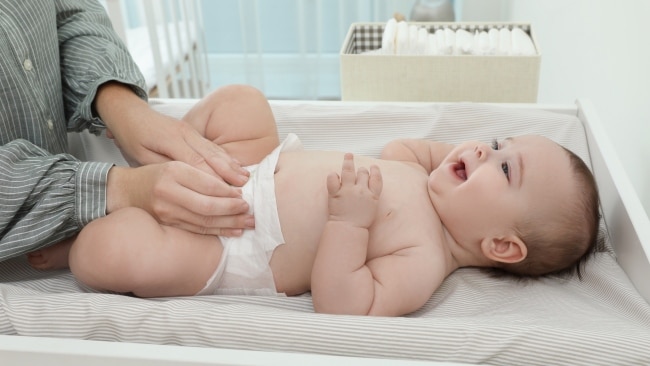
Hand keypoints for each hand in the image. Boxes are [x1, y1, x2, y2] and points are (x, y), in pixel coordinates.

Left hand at [96, 82, 249, 186]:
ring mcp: (191, 131)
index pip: (196, 163)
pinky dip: (226, 157)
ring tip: (245, 178)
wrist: (129, 112)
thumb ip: (162, 167)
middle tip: (243, 188)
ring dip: (231, 165)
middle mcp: (185, 133)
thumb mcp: (140, 155)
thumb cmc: (131, 137)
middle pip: (211, 156)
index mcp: (171, 139)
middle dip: (229, 173)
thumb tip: (185, 182)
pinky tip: (236, 166)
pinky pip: (212, 146)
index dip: (213, 180)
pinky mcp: (193, 132)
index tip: (226, 195)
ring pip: (215, 150)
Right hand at [107, 162, 253, 235]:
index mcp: (173, 171)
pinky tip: (232, 232)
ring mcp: (166, 211)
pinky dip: (216, 231)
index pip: (207, 184)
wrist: (124, 191)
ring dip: (229, 224)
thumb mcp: (175, 164)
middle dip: (232, 211)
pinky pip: (196, 229)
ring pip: (203, 220)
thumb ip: (200, 173)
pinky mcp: (166, 224)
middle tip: (250, 212)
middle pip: (207, 205)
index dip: (228, 192)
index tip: (243, 196)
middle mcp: (168, 192)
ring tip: (248, 224)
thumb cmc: (154, 175)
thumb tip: (232, 186)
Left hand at [326, 153, 382, 227]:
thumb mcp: (371, 210)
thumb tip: (367, 191)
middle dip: (362, 169)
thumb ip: (370, 198)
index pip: (376, 178)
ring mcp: (348, 190)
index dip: (375, 171)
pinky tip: (334, 174)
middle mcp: (361, 190)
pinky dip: (333, 175)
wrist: (348, 230)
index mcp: (372, 196)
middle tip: (360, 167)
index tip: (374, 167)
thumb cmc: (360, 224)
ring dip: (349, 161)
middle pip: (363, 173)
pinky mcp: (336, 193)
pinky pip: (333, 178)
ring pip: (349, 170)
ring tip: (348, 155)